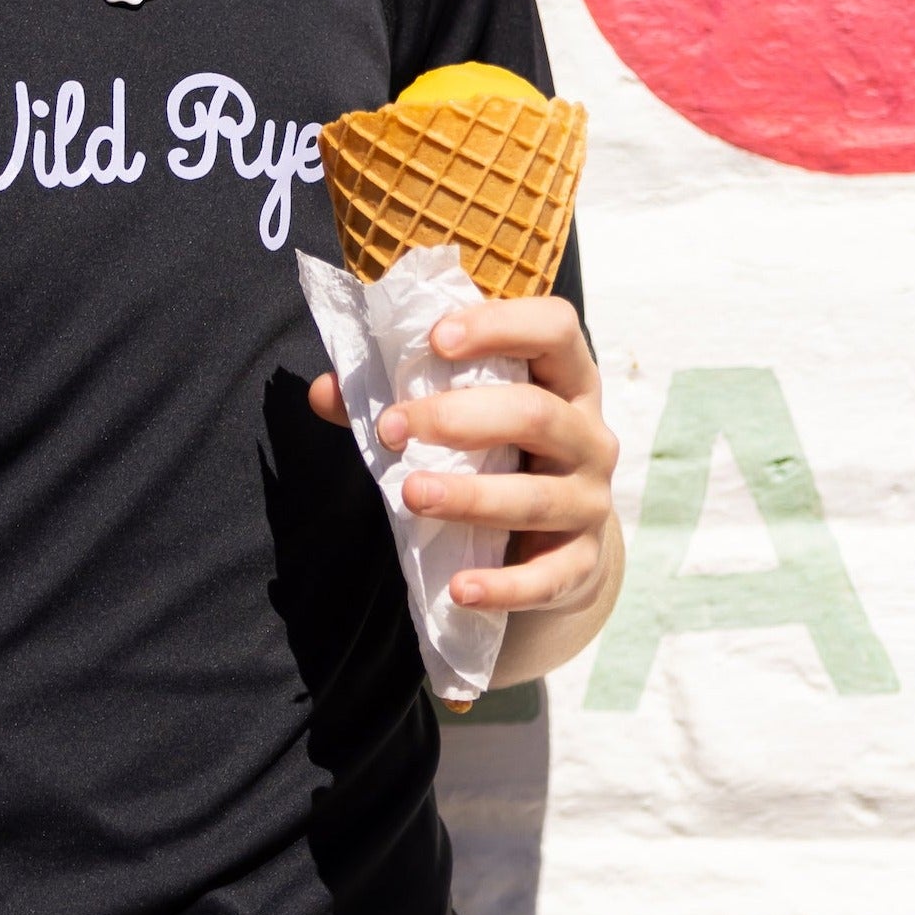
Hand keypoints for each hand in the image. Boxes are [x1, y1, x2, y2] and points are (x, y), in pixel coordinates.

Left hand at [309, 295, 617, 617]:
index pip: (555, 328)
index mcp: (566, 379)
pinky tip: (461, 588)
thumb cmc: (501, 452)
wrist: (555, 538)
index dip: (500, 326)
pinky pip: (547, 578)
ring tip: (412, 494)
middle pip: (538, 414)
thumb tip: (324, 391)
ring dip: (470, 497)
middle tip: (392, 428)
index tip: (436, 339)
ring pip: (535, 497)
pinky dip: (503, 585)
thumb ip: (396, 398)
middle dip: (459, 418)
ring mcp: (590, 501)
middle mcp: (590, 435)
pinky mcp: (580, 563)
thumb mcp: (464, 416)